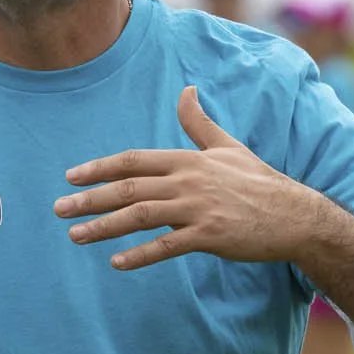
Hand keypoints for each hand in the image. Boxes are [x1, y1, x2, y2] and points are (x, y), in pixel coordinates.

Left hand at [56, 86, 314, 268]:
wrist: (294, 215)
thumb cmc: (258, 181)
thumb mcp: (227, 147)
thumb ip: (199, 123)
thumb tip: (187, 90)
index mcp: (188, 160)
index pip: (134, 161)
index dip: (100, 168)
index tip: (71, 177)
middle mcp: (189, 180)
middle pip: (129, 188)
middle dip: (90, 198)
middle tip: (59, 209)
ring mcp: (199, 209)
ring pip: (141, 216)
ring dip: (104, 226)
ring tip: (75, 236)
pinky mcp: (210, 236)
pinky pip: (167, 246)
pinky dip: (140, 255)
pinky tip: (116, 262)